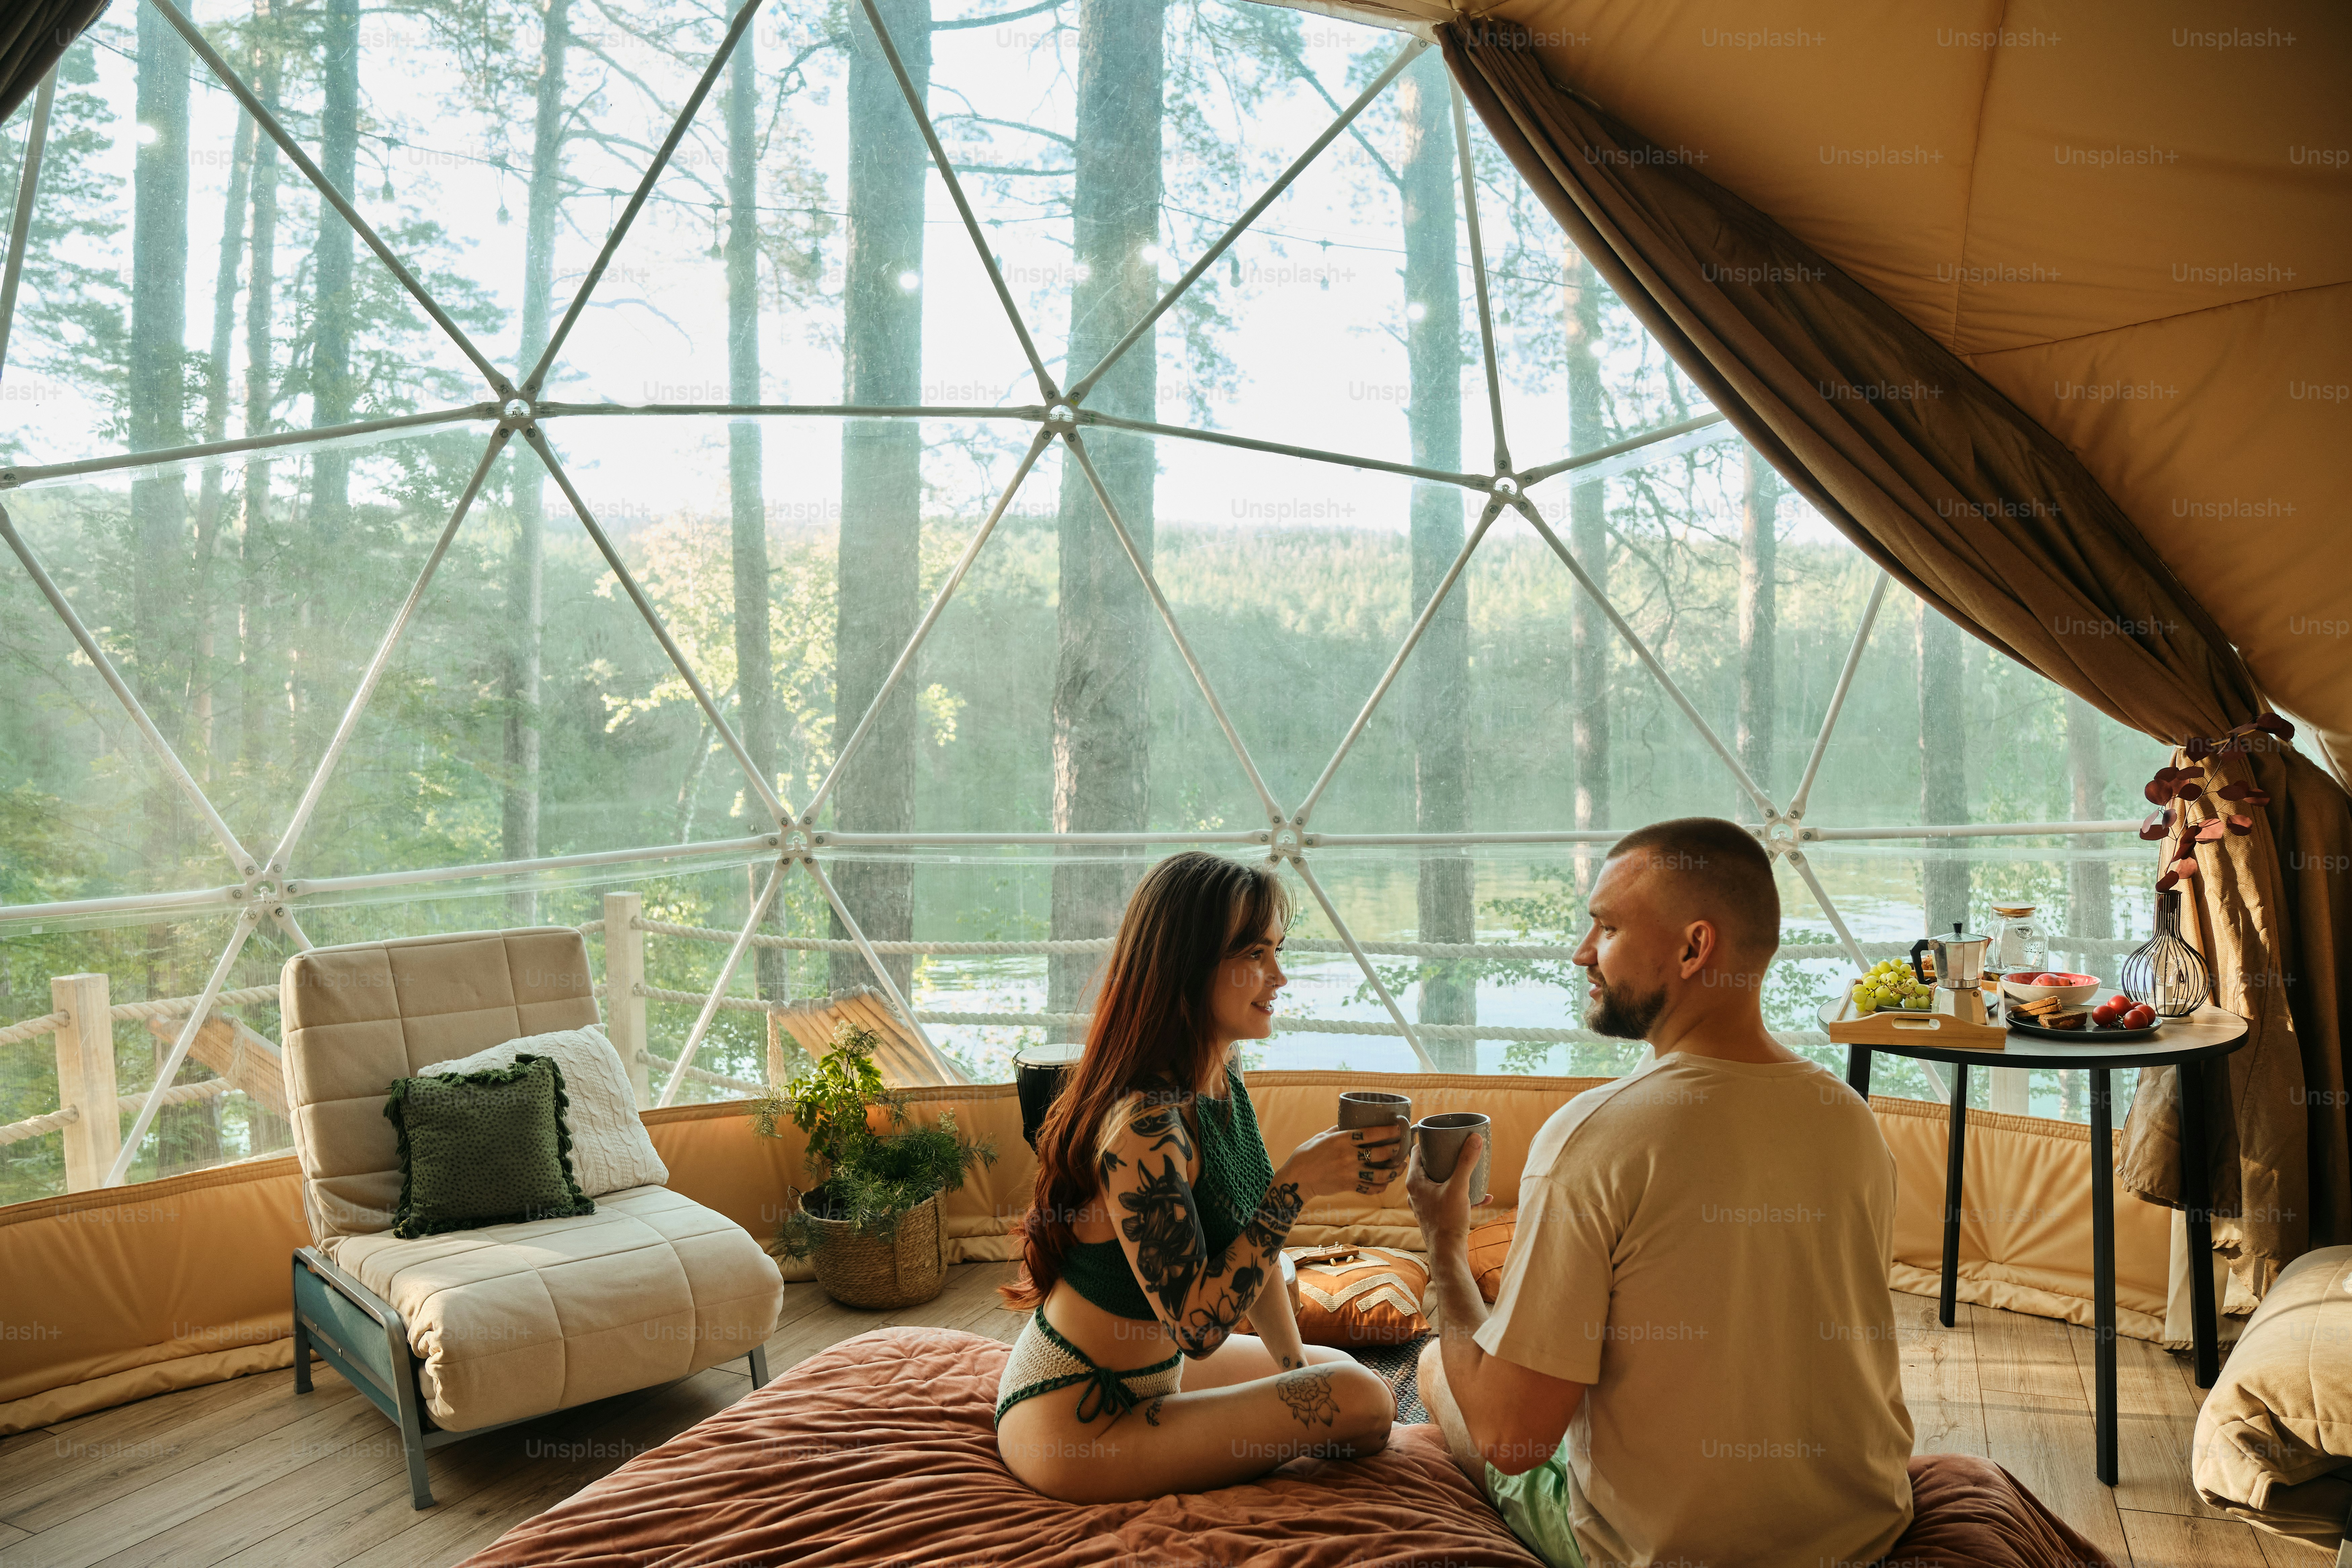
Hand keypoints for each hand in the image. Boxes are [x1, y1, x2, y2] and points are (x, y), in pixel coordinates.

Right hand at [1278, 1121, 1407, 1199]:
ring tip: (1401, 1167)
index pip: (1370, 1133)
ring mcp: (1349, 1173)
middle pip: (1380, 1153)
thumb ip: (1338, 1130)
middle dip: (1396, 1150)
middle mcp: (1348, 1156)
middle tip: (1403, 1147)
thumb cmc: (1306, 1154)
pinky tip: (1386, 1183)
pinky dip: (1380, 1187)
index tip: (1398, 1127)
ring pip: (1380, 1174)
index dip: (1387, 1130)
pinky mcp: (1348, 1186)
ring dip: (1394, 1171)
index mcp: (1342, 1140)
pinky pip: (1370, 1188)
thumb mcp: (1321, 1136)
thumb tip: (1350, 1122)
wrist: (1296, 1179)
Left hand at [1406, 1130, 1488, 1244]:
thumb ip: (1466, 1162)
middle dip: (1446, 1159)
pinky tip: (1483, 1197)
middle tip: (1460, 1150)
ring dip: (1456, 1178)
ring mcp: (1425, 1205)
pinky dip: (1462, 1196)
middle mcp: (1416, 1192)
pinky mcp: (1435, 1215)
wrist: (1448, 1253)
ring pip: (1440, 1183)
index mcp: (1415, 1181)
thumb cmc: (1447, 1221)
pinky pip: (1448, 1199)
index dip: (1429, 1141)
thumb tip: (1475, 1138)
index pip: (1417, 1152)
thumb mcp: (1459, 1187)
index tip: (1443, 1135)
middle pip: (1429, 1166)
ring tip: (1472, 1173)